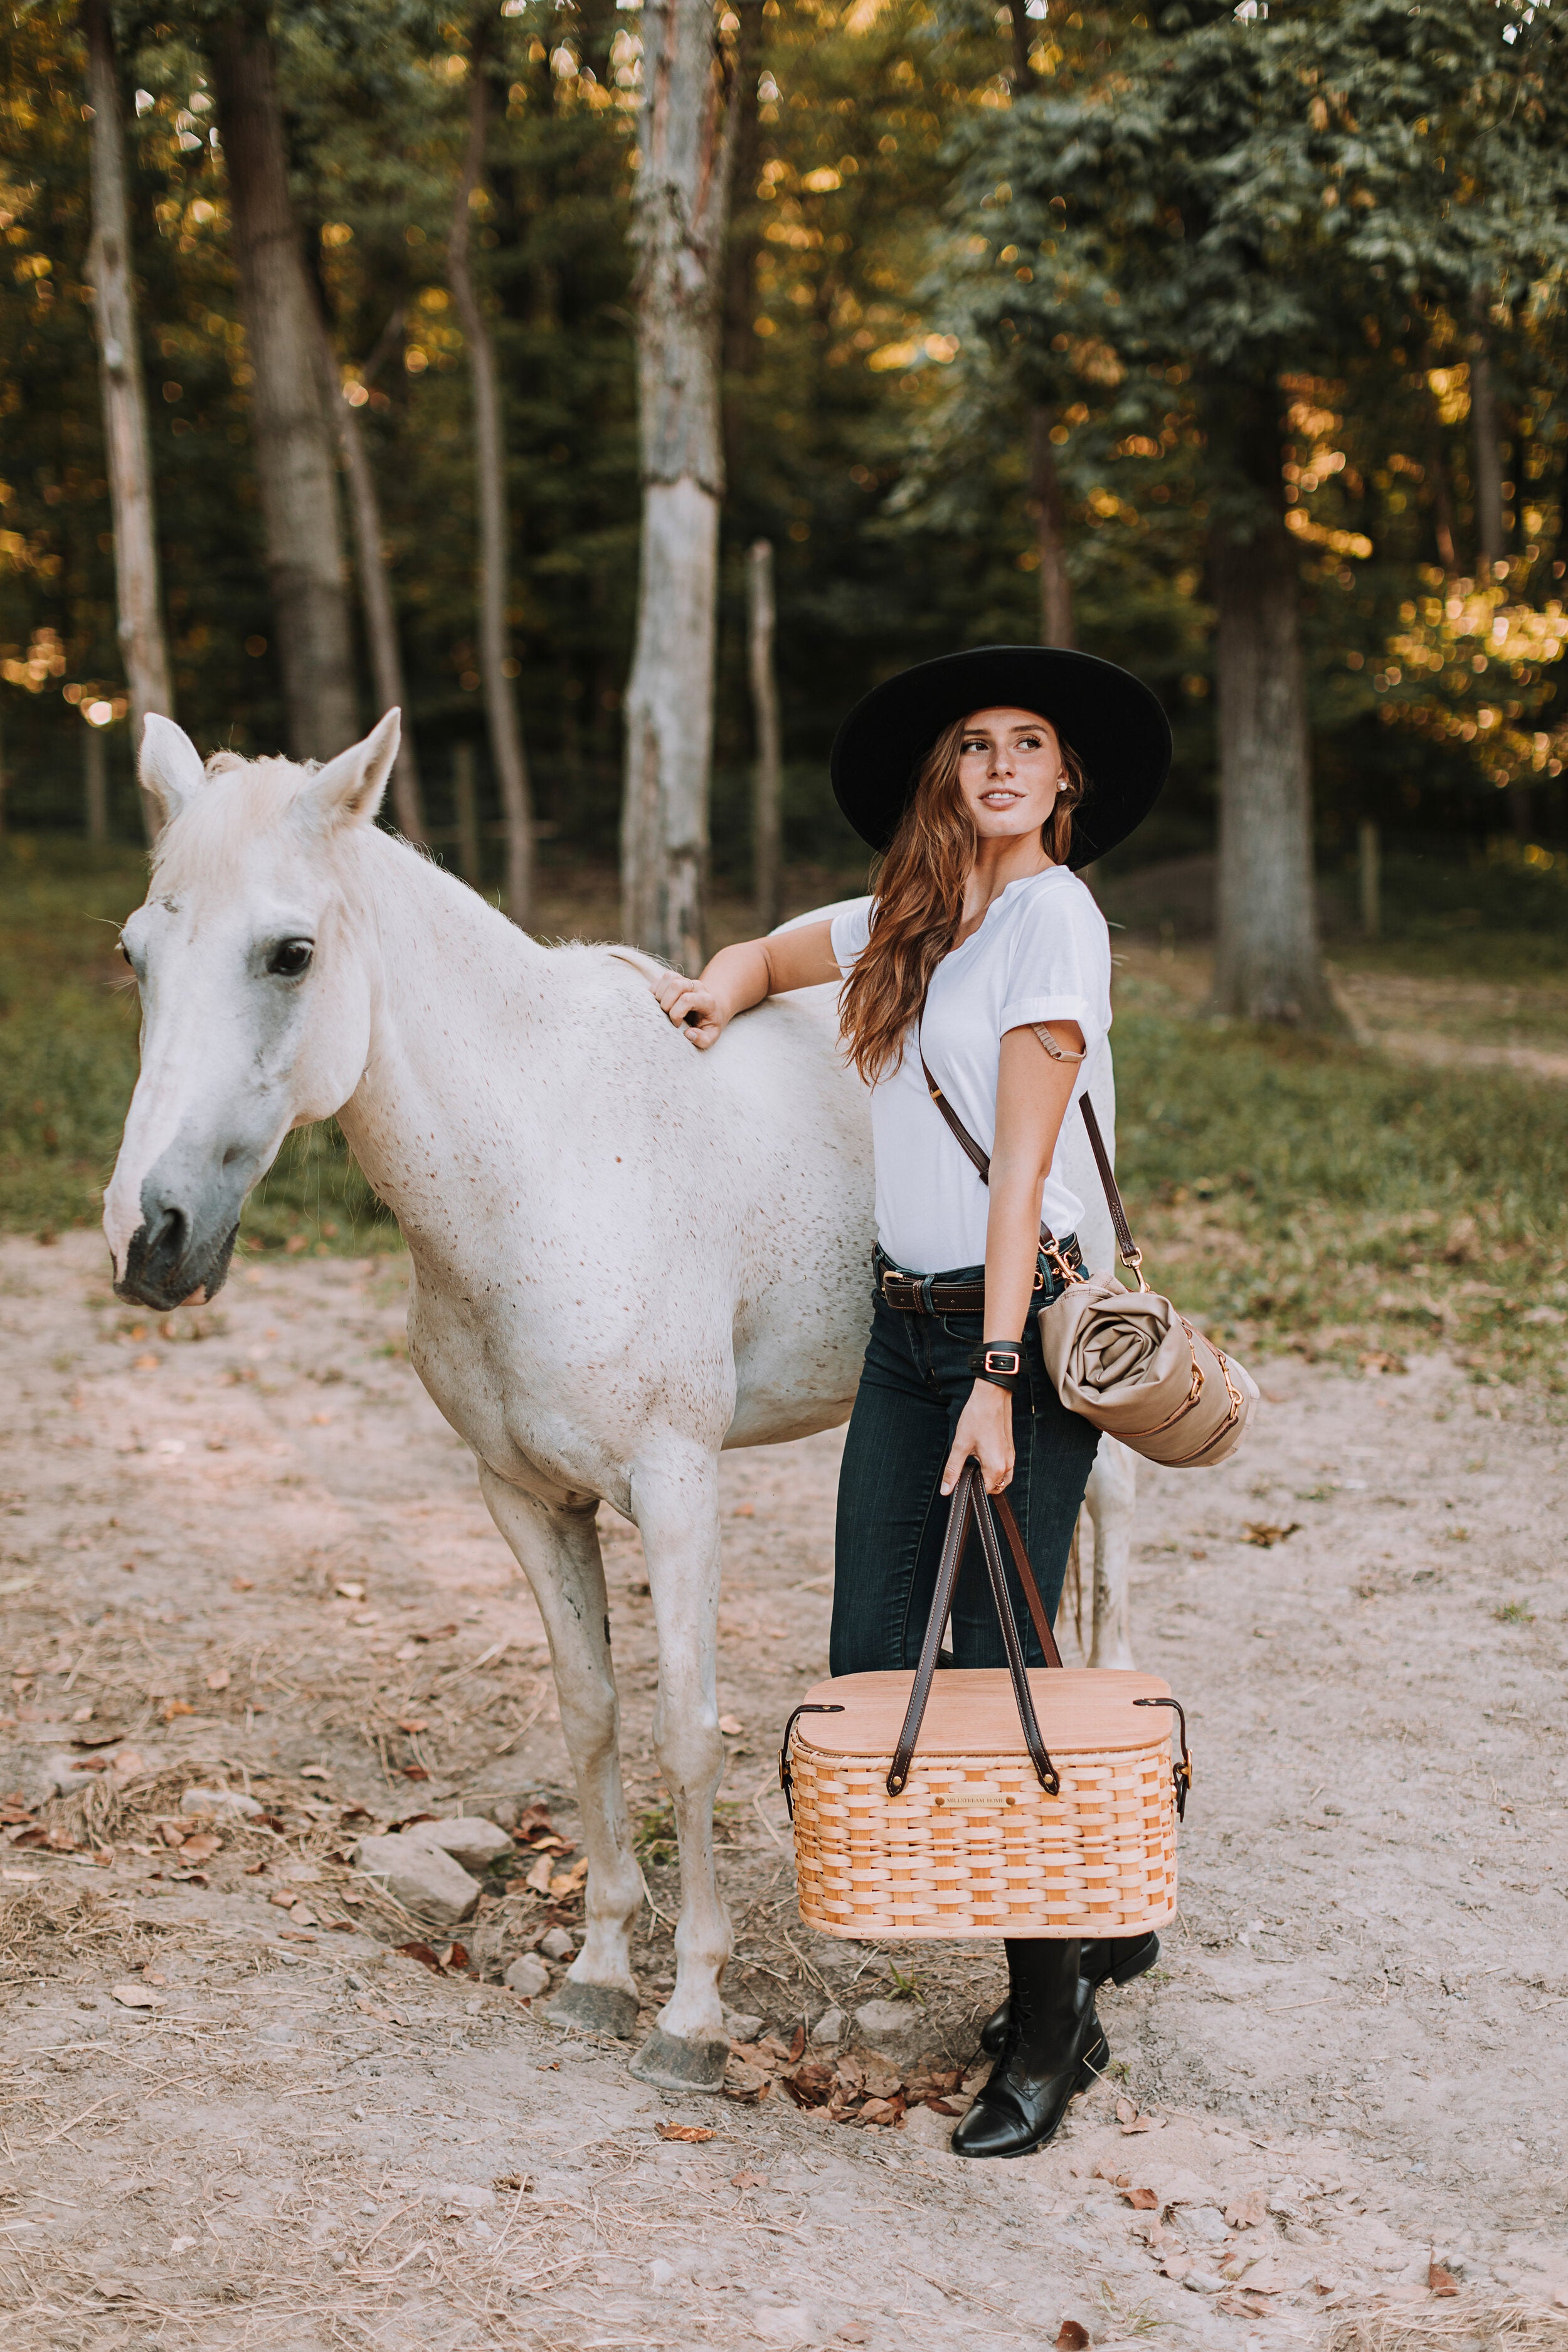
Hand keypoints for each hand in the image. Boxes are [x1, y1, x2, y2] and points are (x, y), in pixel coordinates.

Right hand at [650, 969, 725, 1048]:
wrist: (712, 1009)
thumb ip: (703, 1039)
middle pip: (676, 985)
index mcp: (706, 1000)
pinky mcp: (675, 979)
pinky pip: (660, 979)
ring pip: (668, 978)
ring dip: (660, 996)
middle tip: (669, 1017)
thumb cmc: (709, 1024)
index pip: (687, 999)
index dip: (676, 1014)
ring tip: (663, 1009)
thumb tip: (688, 1034)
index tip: (677, 1025)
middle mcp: (696, 987)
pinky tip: (659, 1004)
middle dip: (666, 1004)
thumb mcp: (712, 1036)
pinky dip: (654, 992)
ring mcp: (685, 980)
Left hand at [941, 1379, 1014, 1496]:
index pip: (985, 1491)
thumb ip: (953, 1470)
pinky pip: (1005, 1465)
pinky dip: (995, 1467)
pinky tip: (982, 1455)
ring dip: (990, 1476)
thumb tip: (946, 1490)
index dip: (972, 1488)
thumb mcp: (960, 1445)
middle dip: (982, 1484)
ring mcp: (1011, 1455)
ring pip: (1003, 1477)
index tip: (961, 1479)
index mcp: (996, 1467)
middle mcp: (1008, 1464)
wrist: (991, 1396)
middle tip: (967, 1470)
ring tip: (974, 1464)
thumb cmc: (977, 1418)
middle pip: (996, 1486)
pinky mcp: (1010, 1447)